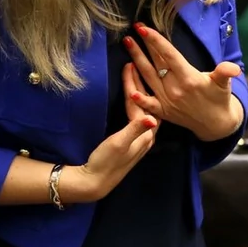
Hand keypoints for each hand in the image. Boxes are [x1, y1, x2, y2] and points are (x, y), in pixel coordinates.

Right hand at [65, 76, 156, 199]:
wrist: (95, 182)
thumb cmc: (106, 163)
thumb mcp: (119, 144)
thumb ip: (135, 130)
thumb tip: (152, 116)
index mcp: (146, 135)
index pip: (142, 103)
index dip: (135, 84)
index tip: (129, 66)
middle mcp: (147, 135)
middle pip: (145, 104)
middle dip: (138, 84)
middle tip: (131, 64)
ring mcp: (140, 138)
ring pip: (142, 109)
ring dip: (137, 92)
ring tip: (132, 75)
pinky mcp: (132, 141)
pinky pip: (137, 115)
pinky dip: (134, 102)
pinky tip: (132, 97)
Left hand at [123, 23, 244, 141]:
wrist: (216, 124)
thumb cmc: (219, 98)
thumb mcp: (224, 83)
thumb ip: (226, 73)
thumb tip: (234, 69)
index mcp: (189, 78)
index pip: (169, 55)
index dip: (156, 41)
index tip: (144, 28)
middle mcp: (175, 89)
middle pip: (155, 63)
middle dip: (143, 46)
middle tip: (133, 29)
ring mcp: (167, 101)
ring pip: (148, 77)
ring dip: (136, 60)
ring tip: (128, 44)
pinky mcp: (163, 111)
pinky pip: (148, 103)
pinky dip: (138, 97)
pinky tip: (128, 87)